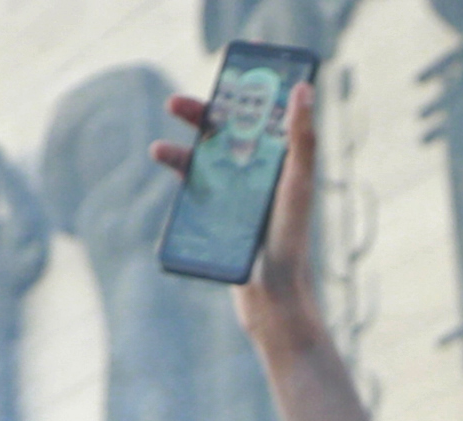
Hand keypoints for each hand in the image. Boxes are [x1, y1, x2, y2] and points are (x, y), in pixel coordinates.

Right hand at [156, 78, 322, 342]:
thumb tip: (304, 89)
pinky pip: (194, 197)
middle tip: (173, 104)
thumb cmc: (291, 241)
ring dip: (179, 155)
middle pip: (223, 138)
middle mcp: (256, 178)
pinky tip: (165, 182)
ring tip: (158, 151)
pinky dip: (179, 185)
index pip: (255, 120)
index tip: (218, 80)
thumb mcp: (297, 185)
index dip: (236, 98)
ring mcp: (235, 201)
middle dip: (197, 119)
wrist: (272, 299)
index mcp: (277, 164)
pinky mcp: (217, 223)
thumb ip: (301, 139)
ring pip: (203, 166)